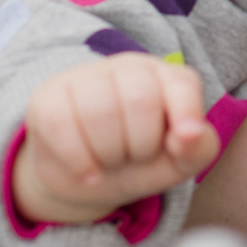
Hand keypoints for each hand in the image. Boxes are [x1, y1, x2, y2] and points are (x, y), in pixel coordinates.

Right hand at [13, 53, 221, 224]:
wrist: (87, 179)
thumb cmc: (140, 162)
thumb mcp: (177, 163)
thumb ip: (198, 149)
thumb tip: (190, 135)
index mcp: (166, 77)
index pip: (181, 83)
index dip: (186, 111)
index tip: (183, 140)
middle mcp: (127, 68)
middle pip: (139, 100)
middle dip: (140, 145)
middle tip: (134, 156)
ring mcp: (84, 77)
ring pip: (98, 111)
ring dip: (109, 154)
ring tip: (110, 160)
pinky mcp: (48, 97)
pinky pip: (60, 124)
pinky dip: (79, 160)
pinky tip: (89, 173)